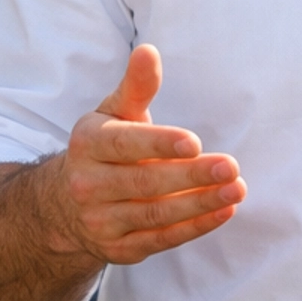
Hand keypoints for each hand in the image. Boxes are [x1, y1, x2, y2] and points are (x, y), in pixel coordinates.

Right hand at [56, 45, 245, 268]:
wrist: (66, 205)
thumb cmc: (105, 146)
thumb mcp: (114, 113)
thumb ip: (136, 87)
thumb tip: (148, 51)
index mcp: (87, 144)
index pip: (124, 144)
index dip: (159, 144)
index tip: (195, 143)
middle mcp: (88, 185)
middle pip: (145, 182)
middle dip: (191, 176)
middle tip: (230, 167)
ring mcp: (101, 221)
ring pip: (156, 214)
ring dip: (200, 204)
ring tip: (236, 189)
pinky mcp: (120, 249)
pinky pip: (162, 239)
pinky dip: (195, 227)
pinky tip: (224, 211)